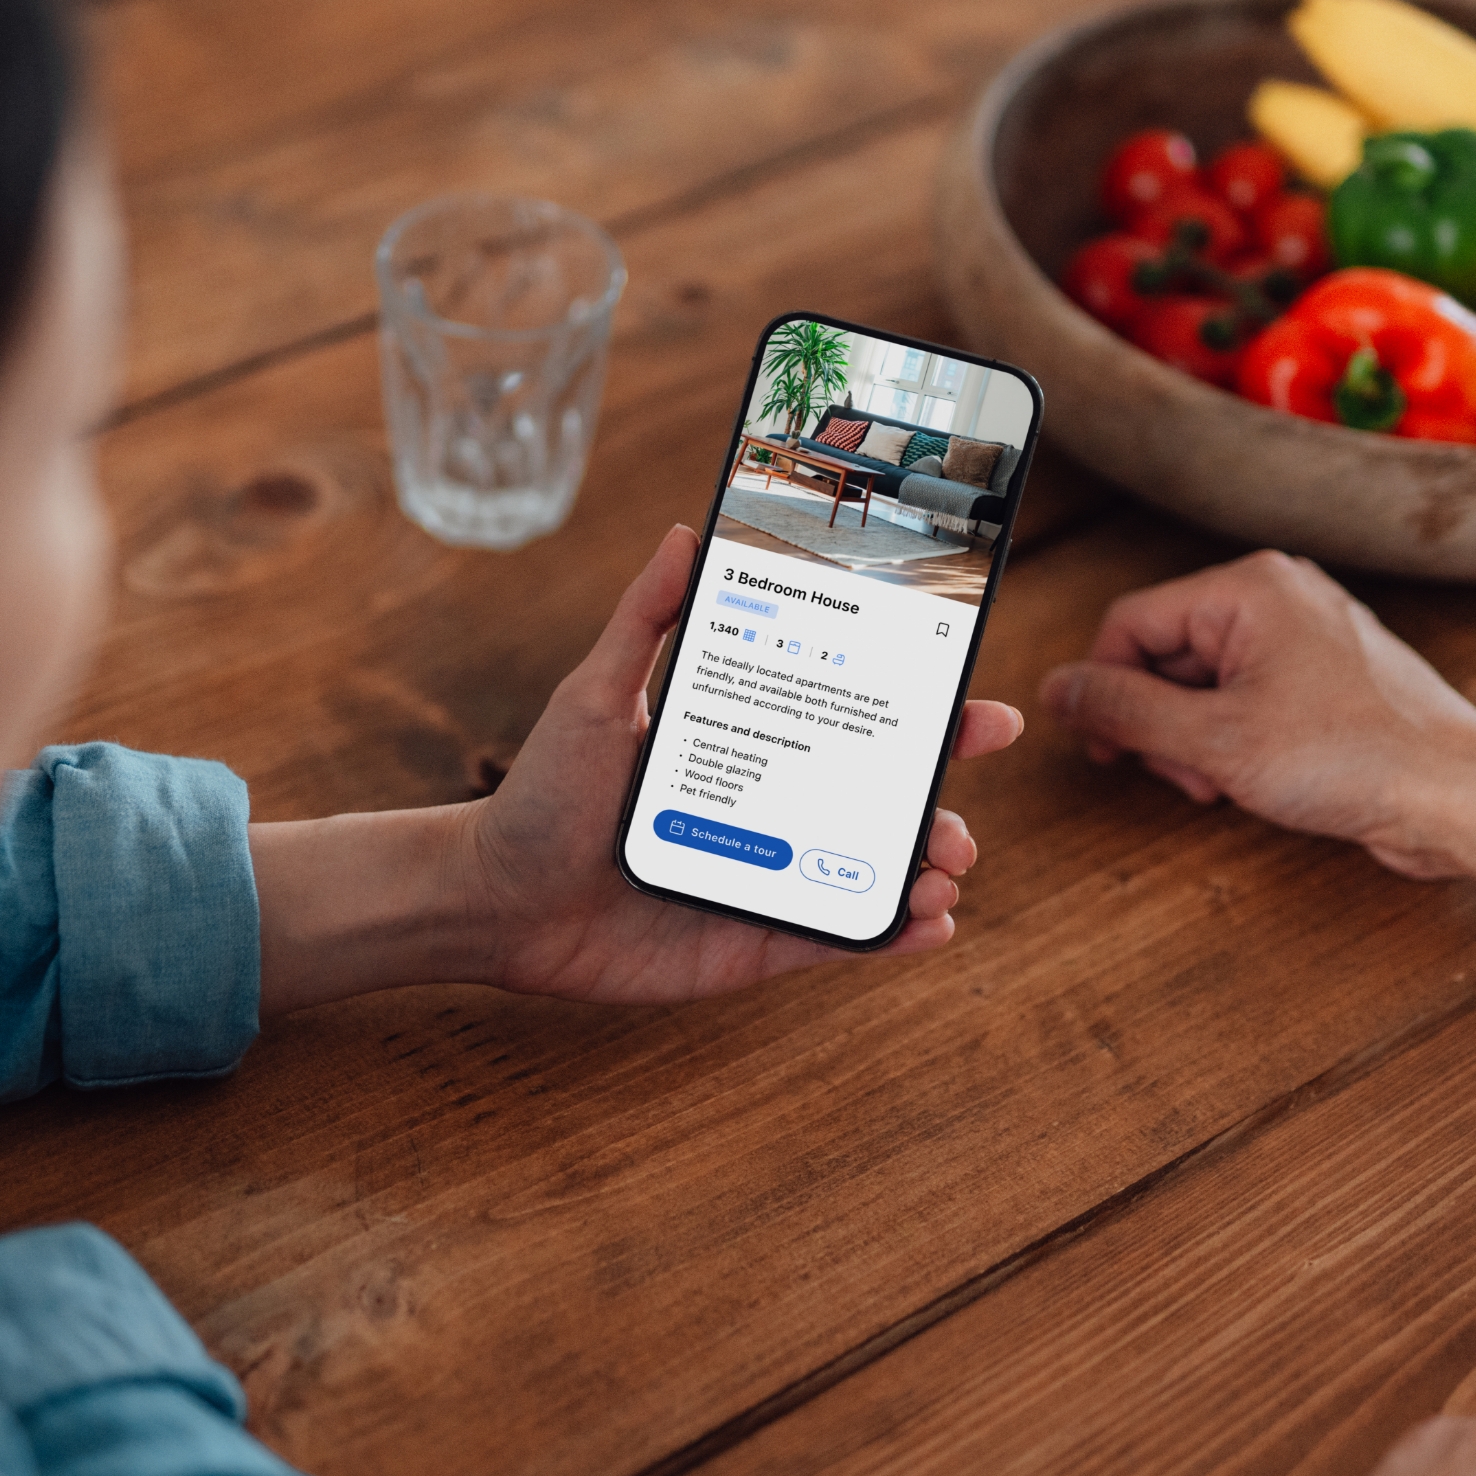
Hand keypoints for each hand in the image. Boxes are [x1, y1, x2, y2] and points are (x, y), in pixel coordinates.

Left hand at [467, 524, 1023, 1001]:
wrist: (491, 902)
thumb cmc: (538, 797)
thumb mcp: (594, 696)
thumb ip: (644, 620)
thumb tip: (686, 532)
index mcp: (749, 747)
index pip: (852, 724)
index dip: (926, 719)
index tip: (984, 712)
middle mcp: (772, 812)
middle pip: (882, 800)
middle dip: (941, 799)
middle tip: (963, 803)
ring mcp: (770, 879)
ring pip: (873, 871)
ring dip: (928, 866)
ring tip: (944, 864)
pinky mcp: (755, 943)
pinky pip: (840, 939)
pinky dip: (894, 935)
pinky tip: (929, 924)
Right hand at [1039, 550, 1475, 878]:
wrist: (1456, 795)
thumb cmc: (1359, 757)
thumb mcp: (1214, 740)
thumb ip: (1123, 710)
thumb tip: (1058, 690)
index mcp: (1250, 588)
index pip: (1131, 623)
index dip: (1102, 690)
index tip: (1101, 746)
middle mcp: (1279, 597)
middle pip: (1166, 653)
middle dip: (1157, 722)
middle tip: (1176, 773)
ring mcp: (1306, 637)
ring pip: (1204, 683)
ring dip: (1193, 741)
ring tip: (1219, 783)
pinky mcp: (1325, 678)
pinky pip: (1246, 699)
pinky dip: (1232, 742)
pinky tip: (1250, 780)